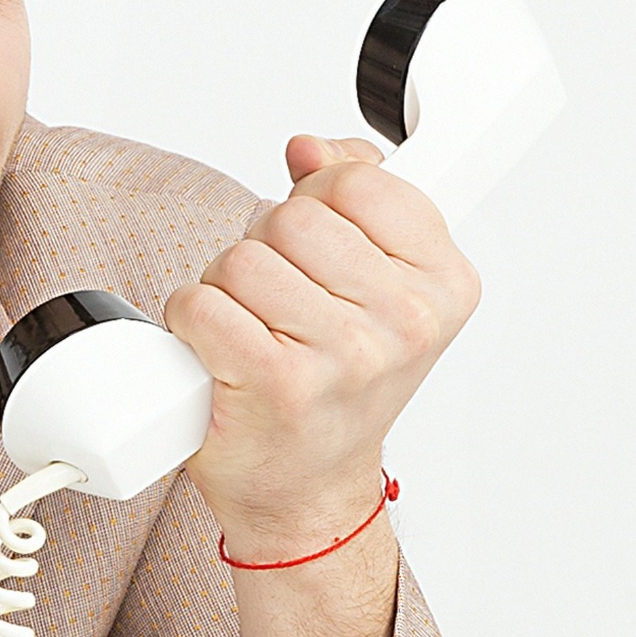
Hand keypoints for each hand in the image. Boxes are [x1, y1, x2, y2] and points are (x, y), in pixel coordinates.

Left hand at [165, 134, 480, 554]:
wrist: (307, 488)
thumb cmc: (336, 384)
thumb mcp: (376, 283)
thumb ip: (355, 195)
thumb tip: (311, 148)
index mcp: (444, 284)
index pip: (359, 180)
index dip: (318, 201)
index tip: (324, 243)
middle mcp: (405, 321)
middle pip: (290, 218)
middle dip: (266, 249)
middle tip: (279, 303)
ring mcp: (343, 355)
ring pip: (239, 259)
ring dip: (226, 289)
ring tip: (254, 331)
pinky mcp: (275, 383)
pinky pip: (200, 304)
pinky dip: (191, 322)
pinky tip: (221, 355)